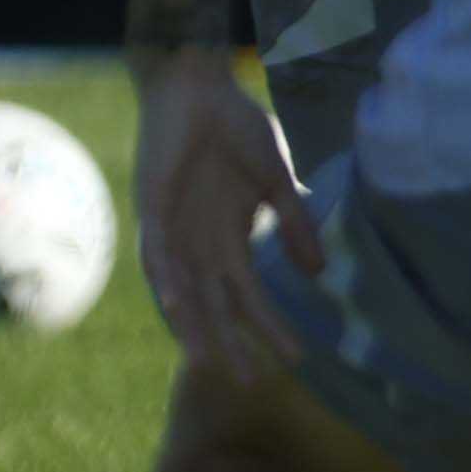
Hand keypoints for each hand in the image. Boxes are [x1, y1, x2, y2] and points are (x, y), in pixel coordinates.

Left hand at [131, 56, 321, 391]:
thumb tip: (318, 273)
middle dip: (232, 344)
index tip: (297, 358)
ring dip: (194, 326)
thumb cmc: (238, 127)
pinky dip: (164, 280)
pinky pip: (156, 256)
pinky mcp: (151, 213)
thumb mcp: (278, 180)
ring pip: (184, 293)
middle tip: (248, 383)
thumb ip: (296, 224)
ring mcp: (173, 232)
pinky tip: (176, 304)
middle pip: (216, 307)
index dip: (271, 327)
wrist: (196, 88)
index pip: (251, 295)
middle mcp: (199, 245)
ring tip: (208, 362)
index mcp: (231, 238)